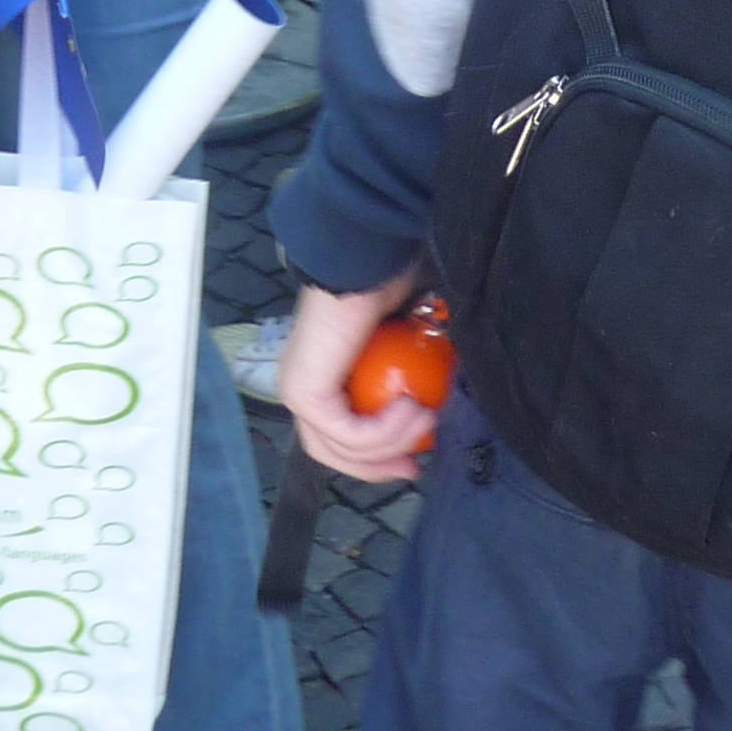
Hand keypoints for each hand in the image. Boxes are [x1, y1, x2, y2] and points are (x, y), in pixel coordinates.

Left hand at [278, 274, 432, 481]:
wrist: (368, 261)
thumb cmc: (388, 287)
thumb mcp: (401, 342)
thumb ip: (404, 376)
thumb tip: (434, 408)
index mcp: (315, 374)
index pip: (334, 437)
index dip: (374, 459)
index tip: (413, 462)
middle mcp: (298, 385)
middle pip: (331, 453)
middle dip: (376, 469)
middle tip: (414, 468)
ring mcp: (296, 390)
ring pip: (342, 449)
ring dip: (392, 445)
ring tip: (426, 417)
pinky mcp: (304, 393)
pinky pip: (349, 434)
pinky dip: (385, 431)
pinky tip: (412, 409)